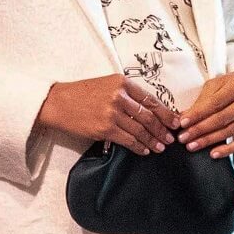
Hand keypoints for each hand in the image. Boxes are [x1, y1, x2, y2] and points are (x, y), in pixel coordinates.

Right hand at [38, 75, 178, 154]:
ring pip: (140, 130)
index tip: (174, 121)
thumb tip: (147, 110)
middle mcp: (120, 96)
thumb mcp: (107, 84)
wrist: (58, 103)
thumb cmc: (82, 93)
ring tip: (160, 147)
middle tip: (170, 138)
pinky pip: (128, 140)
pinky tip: (145, 151)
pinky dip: (138, 147)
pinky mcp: (105, 129)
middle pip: (148, 116)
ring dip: (153, 140)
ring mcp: (112, 113)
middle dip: (162, 129)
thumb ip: (126, 94)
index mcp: (122, 82)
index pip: (150, 99)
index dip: (165, 112)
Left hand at [178, 70, 233, 156]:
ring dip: (209, 140)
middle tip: (184, 138)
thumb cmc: (232, 86)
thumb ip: (201, 101)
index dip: (198, 114)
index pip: (215, 102)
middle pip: (222, 118)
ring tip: (193, 145)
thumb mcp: (217, 85)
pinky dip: (228, 149)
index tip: (182, 123)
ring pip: (230, 130)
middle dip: (200, 130)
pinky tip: (214, 153)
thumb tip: (183, 117)